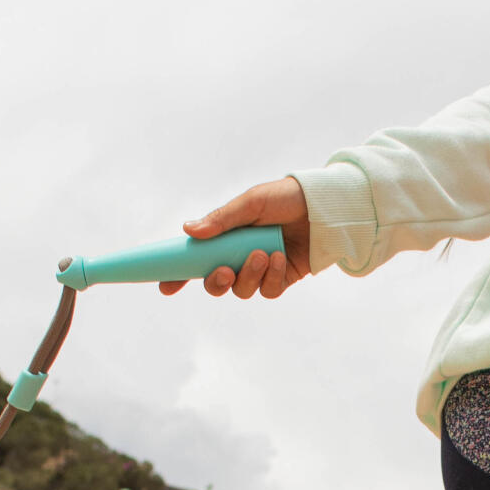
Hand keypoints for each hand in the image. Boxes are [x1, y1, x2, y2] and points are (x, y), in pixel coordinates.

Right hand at [158, 177, 311, 299]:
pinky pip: (267, 291)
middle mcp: (239, 256)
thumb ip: (221, 219)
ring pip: (242, 290)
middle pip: (216, 283)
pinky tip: (278, 258)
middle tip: (225, 271)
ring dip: (249, 276)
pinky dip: (271, 278)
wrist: (323, 207)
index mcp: (225, 237)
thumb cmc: (285, 198)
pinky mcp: (280, 279)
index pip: (197, 259)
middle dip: (216, 282)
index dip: (179, 275)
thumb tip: (189, 231)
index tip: (165, 287)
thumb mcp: (251, 203)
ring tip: (263, 255)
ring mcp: (260, 270)